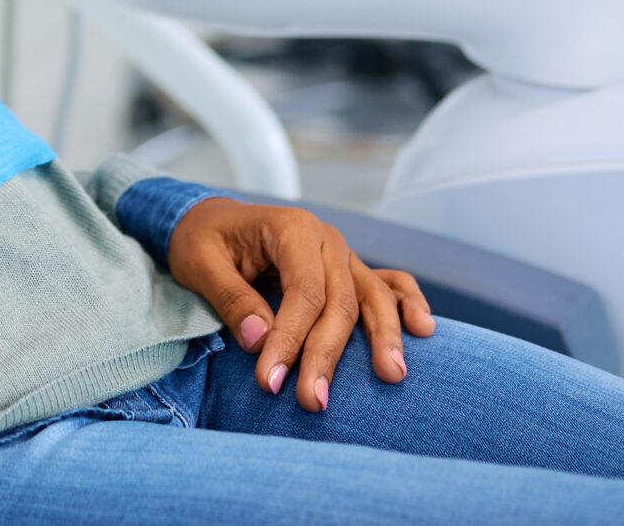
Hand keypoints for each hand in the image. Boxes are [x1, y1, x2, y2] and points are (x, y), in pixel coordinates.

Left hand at [165, 197, 434, 411]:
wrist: (211, 221)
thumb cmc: (202, 240)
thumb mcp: (199, 262)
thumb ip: (230, 298)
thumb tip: (260, 339)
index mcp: (290, 229)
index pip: (303, 292)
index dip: (291, 339)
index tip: (271, 381)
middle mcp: (326, 239)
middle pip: (340, 302)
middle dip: (327, 355)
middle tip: (313, 401)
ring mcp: (343, 255)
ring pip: (372, 297)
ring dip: (383, 338)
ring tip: (391, 376)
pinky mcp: (349, 271)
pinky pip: (388, 283)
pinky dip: (407, 302)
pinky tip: (424, 328)